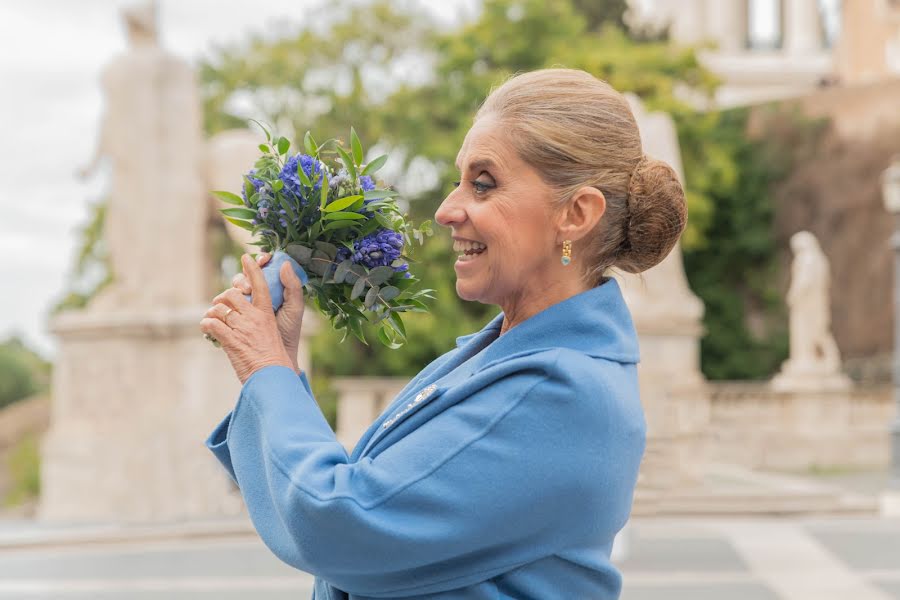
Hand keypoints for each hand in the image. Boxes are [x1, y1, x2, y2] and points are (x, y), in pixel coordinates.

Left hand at [200, 254, 294, 383]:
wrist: (272, 376)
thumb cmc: (273, 356)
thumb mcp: (273, 331)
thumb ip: (261, 317)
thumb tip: (249, 309)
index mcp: (267, 313)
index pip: (260, 284)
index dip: (252, 269)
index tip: (246, 257)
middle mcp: (254, 317)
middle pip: (233, 294)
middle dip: (223, 298)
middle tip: (220, 306)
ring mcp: (242, 328)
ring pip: (219, 309)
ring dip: (211, 313)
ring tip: (211, 320)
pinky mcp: (230, 341)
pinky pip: (211, 325)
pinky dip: (206, 325)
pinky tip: (207, 329)